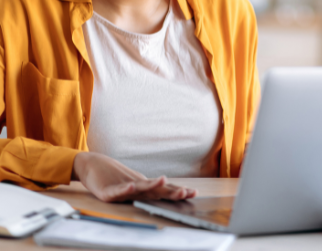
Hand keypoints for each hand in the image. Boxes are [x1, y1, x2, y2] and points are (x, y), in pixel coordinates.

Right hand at [72, 152, 196, 202]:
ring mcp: (122, 186)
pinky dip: (124, 189)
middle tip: (187, 192)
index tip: (194, 192)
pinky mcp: (107, 191)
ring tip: (163, 181)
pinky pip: (117, 191)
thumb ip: (149, 190)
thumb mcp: (134, 184)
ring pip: (139, 187)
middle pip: (156, 189)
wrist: (91, 164)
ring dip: (151, 184)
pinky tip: (131, 186)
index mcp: (143, 186)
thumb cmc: (114, 176)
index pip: (163, 191)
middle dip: (172, 191)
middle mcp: (136, 185)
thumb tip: (166, 192)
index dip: (177, 191)